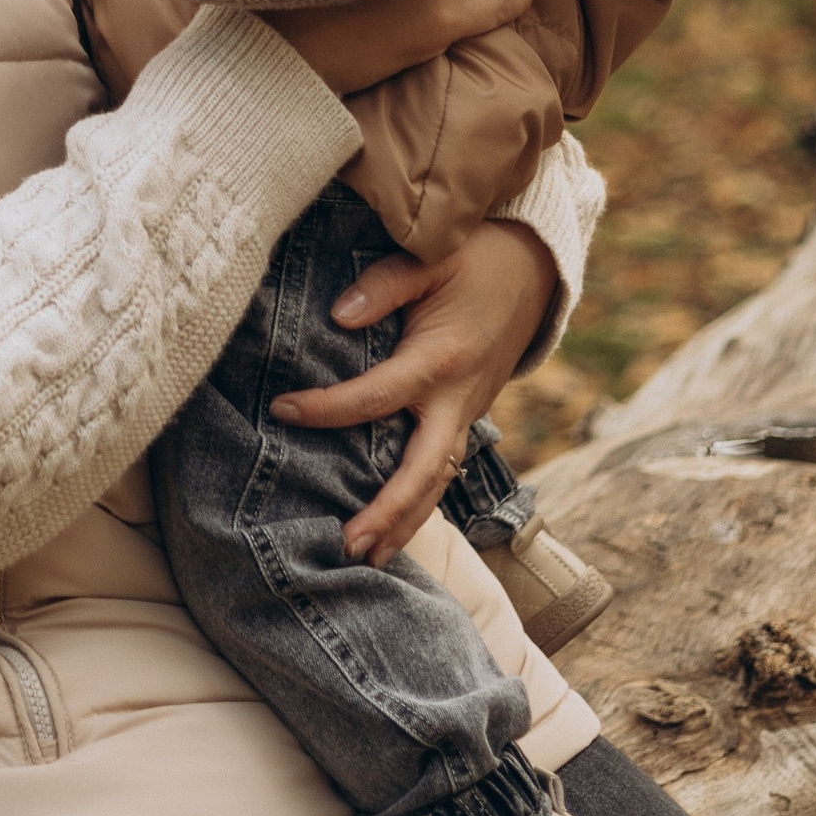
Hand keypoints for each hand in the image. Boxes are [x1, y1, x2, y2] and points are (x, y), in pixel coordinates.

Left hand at [272, 221, 558, 566]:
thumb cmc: (477, 259)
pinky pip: (444, 468)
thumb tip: (339, 316)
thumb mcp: (432, 257)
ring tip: (368, 557)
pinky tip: (394, 527)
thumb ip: (384, 284)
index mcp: (441, 360)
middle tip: (348, 546)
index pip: (377, 396)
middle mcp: (457, 398)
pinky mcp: (467, 416)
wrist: (535, 271)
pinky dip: (421, 501)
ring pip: (438, 482)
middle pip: (423, 471)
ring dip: (406, 522)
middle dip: (388, 512)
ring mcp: (467, 413)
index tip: (280, 409)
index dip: (328, 408)